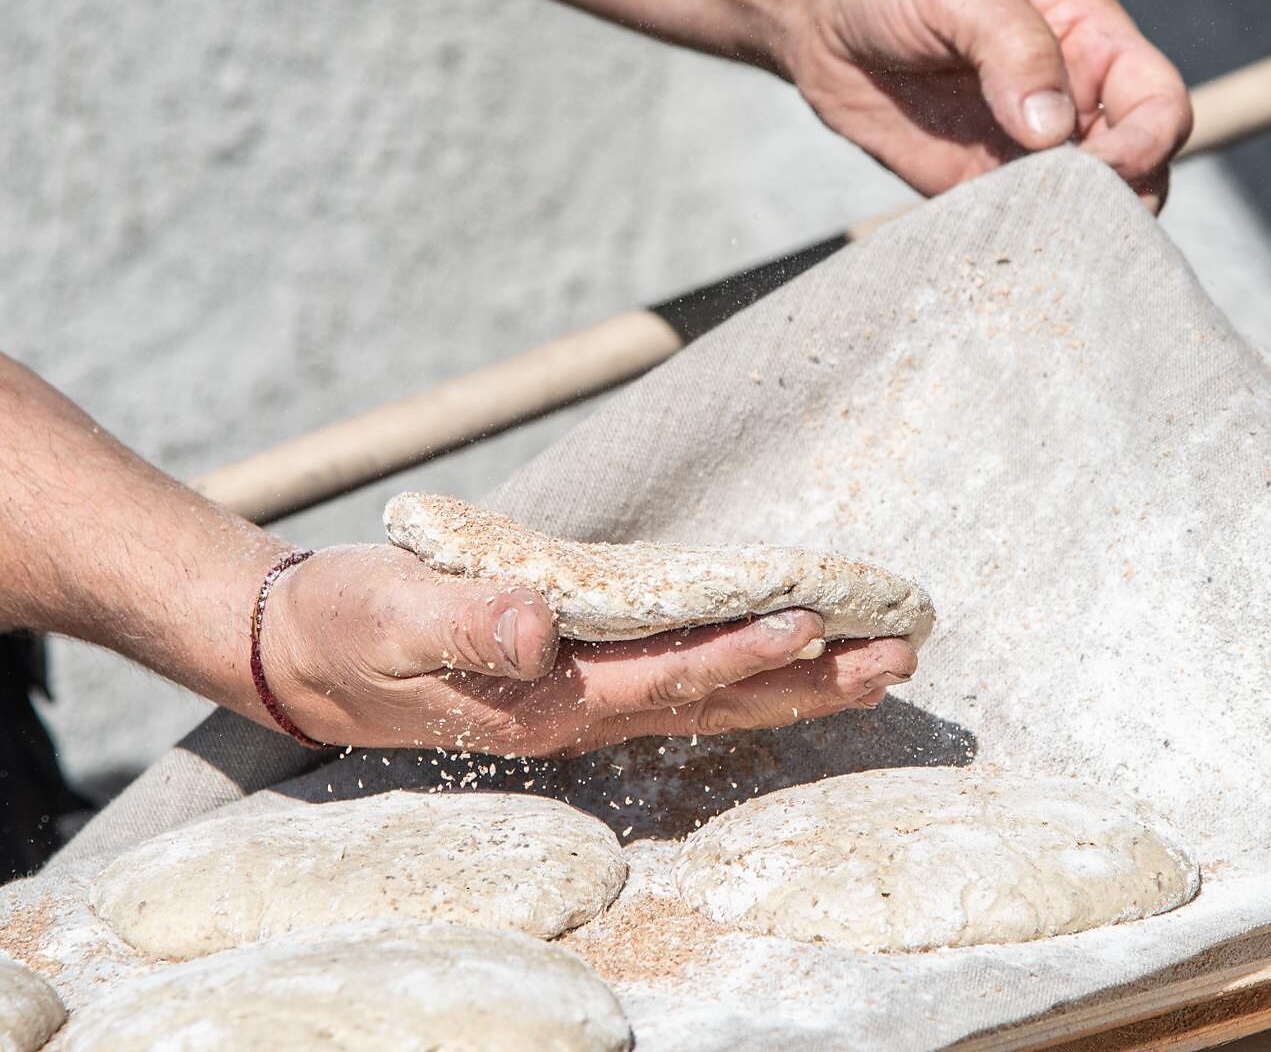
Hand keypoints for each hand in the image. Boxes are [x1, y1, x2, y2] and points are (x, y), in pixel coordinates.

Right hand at [255, 545, 916, 756]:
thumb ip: (467, 624)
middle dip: (812, 682)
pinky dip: (750, 669)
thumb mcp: (393, 616)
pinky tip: (794, 656)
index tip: (812, 622)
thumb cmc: (351, 624)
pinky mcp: (586, 678)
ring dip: (802, 684)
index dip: (739, 653)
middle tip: (901, 658)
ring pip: (715, 699)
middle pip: (718, 702)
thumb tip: (537, 630)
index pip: (666, 680)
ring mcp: (589, 702)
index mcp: (546, 702)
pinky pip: (687, 681)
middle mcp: (582, 713)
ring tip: (882, 665)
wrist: (310, 649)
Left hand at [784, 0, 1192, 209]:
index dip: (1147, 140)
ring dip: (1073, 233)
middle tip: (1065, 211)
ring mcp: (1029, 152)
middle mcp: (1073, 101)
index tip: (1100, 163)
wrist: (817, 13)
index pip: (1160, 102)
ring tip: (1031, 236)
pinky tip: (995, 250)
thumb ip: (1016, 48)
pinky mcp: (980, 189)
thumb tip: (1054, 130)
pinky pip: (1021, 228)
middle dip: (1120, 200)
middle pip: (1141, 170)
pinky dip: (1021, 246)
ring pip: (1087, 212)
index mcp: (1091, 41)